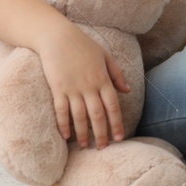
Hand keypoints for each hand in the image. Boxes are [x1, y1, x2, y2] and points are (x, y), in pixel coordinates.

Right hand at [37, 21, 131, 150]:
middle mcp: (89, 87)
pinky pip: (61, 111)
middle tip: (104, 148)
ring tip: (86, 146)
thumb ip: (117, 74)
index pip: (113, 106)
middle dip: (102, 134)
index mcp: (103, 79)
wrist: (58, 37)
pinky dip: (63, 125)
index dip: (117, 123)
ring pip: (80, 117)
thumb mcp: (105, 56)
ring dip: (83, 133)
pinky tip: (65, 136)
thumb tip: (128, 90)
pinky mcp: (57, 89)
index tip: (120, 138)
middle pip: (98, 116)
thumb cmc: (83, 45)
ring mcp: (73, 89)